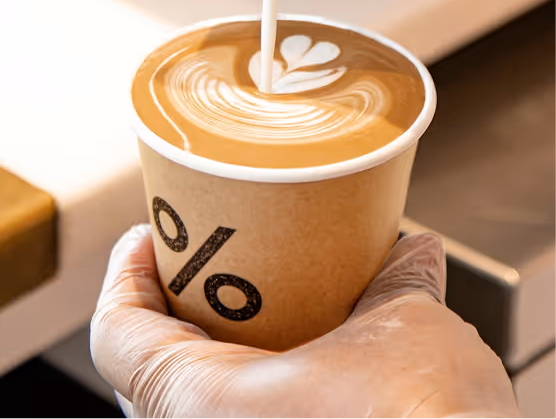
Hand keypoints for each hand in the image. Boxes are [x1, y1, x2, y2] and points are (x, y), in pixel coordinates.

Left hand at [91, 226, 519, 418]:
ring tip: (256, 313)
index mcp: (200, 408)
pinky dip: (254, 399)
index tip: (151, 236)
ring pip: (192, 412)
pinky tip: (298, 371)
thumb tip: (409, 253)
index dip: (126, 272)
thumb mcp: (405, 330)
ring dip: (217, 359)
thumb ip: (395, 282)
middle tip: (210, 267)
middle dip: (178, 311)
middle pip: (149, 371)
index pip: (117, 333)